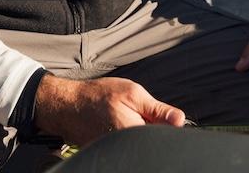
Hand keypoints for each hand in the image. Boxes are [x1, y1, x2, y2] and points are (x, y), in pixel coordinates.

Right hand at [33, 75, 184, 145]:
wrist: (68, 106)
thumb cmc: (98, 96)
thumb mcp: (132, 93)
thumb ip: (158, 109)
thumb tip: (180, 120)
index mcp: (136, 133)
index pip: (165, 137)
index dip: (167, 126)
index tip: (160, 116)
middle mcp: (126, 148)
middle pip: (153, 143)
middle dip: (153, 129)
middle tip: (136, 113)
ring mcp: (117, 153)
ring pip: (141, 145)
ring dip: (141, 133)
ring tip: (125, 118)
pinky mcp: (111, 155)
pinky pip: (128, 148)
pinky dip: (129, 138)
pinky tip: (118, 125)